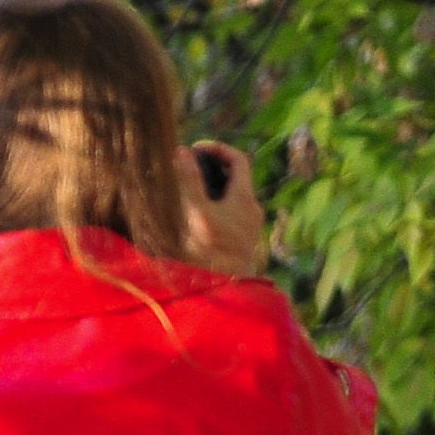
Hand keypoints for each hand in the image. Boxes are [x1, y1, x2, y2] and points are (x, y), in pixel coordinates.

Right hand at [180, 142, 263, 276]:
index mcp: (244, 197)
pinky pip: (234, 211)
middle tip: (191, 166)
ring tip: (191, 188)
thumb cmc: (212, 250)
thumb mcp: (197, 211)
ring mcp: (251, 224)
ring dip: (215, 186)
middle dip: (214, 167)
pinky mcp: (245, 237)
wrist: (228, 285)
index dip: (218, 149)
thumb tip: (181, 151)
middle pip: (237, 176)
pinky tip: (199, 212)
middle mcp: (252, 208)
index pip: (239, 159)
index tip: (197, 149)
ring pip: (235, 195)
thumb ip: (190, 181)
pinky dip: (218, 203)